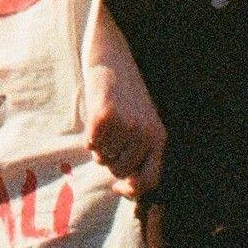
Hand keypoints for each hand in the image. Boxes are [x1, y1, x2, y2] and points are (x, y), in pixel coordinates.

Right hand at [85, 10, 164, 199]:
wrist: (111, 57)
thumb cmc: (124, 94)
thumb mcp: (142, 121)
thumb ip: (139, 151)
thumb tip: (124, 188)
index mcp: (158, 136)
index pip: (150, 180)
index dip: (132, 190)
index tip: (117, 187)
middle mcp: (145, 133)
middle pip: (119, 171)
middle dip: (110, 160)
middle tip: (109, 136)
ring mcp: (126, 125)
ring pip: (103, 159)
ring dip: (98, 147)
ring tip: (104, 124)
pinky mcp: (105, 116)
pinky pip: (91, 144)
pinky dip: (89, 136)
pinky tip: (94, 118)